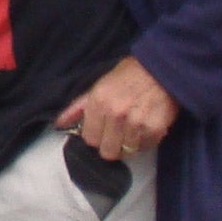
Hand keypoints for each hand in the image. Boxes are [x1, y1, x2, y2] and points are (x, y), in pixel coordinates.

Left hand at [54, 56, 177, 161]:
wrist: (162, 68)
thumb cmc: (129, 75)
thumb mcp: (99, 85)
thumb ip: (79, 107)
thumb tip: (59, 124)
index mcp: (98, 102)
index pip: (89, 139)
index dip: (95, 136)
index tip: (102, 130)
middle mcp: (116, 114)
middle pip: (107, 151)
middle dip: (110, 145)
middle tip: (117, 133)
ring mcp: (136, 122)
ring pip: (126, 152)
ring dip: (128, 144)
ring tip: (132, 128)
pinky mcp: (155, 128)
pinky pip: (145, 147)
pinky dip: (144, 141)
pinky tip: (144, 127)